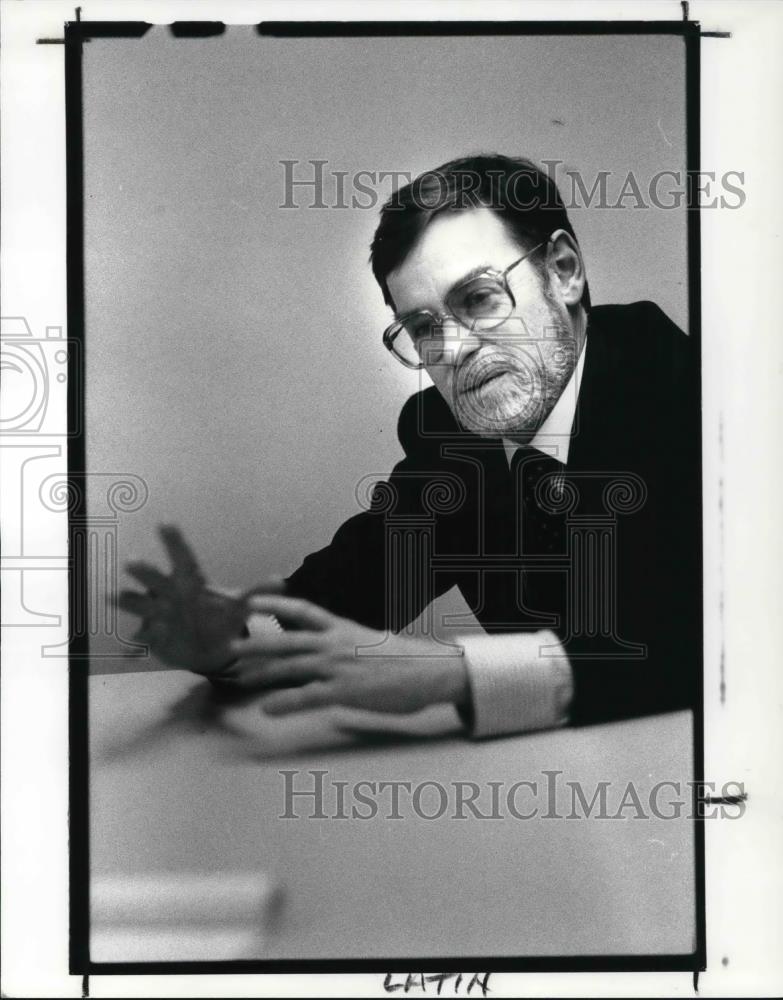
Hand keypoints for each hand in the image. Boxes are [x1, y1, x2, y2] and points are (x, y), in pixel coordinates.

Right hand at [118, 524, 282, 675]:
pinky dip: (137, 643)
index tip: (165, 523)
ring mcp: (158, 617)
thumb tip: (281, 581)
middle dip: (145, 572)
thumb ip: (257, 593)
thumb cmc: (219, 619)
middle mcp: (171, 597)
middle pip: (157, 581)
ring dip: (129, 602)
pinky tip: (129, 648)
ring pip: (141, 606)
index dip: (176, 543)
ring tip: (113, 596)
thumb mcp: (239, 608)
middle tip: (132, 561)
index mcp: (192, 585)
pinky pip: (142, 640)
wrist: (206, 650)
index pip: (184, 560)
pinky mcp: (153, 639)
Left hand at [221, 595, 469, 716]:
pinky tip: (268, 709)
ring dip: (262, 673)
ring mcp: (338, 666)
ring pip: (291, 667)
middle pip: (287, 640)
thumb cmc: (403, 660)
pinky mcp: (344, 691)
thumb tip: (331, 649)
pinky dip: (284, 703)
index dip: (275, 603)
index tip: (251, 600)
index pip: (302, 610)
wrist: (429, 671)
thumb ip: (345, 644)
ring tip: (240, 679)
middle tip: (230, 646)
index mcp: (342, 628)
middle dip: (256, 643)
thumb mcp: (369, 642)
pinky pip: (307, 696)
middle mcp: (335, 643)